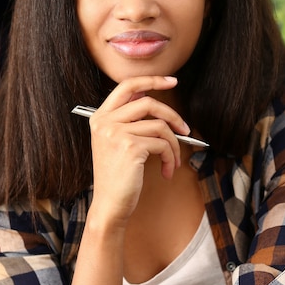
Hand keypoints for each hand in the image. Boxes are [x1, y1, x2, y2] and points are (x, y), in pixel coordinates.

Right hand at [87, 75, 189, 225]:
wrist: (109, 205)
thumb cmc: (117, 176)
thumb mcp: (115, 142)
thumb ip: (128, 121)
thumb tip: (157, 105)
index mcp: (99, 117)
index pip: (127, 86)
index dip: (152, 80)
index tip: (172, 81)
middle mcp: (105, 121)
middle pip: (148, 102)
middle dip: (172, 115)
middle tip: (185, 129)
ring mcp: (116, 133)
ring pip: (160, 125)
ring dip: (174, 144)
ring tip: (173, 161)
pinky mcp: (131, 146)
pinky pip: (163, 144)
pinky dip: (171, 158)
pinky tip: (167, 171)